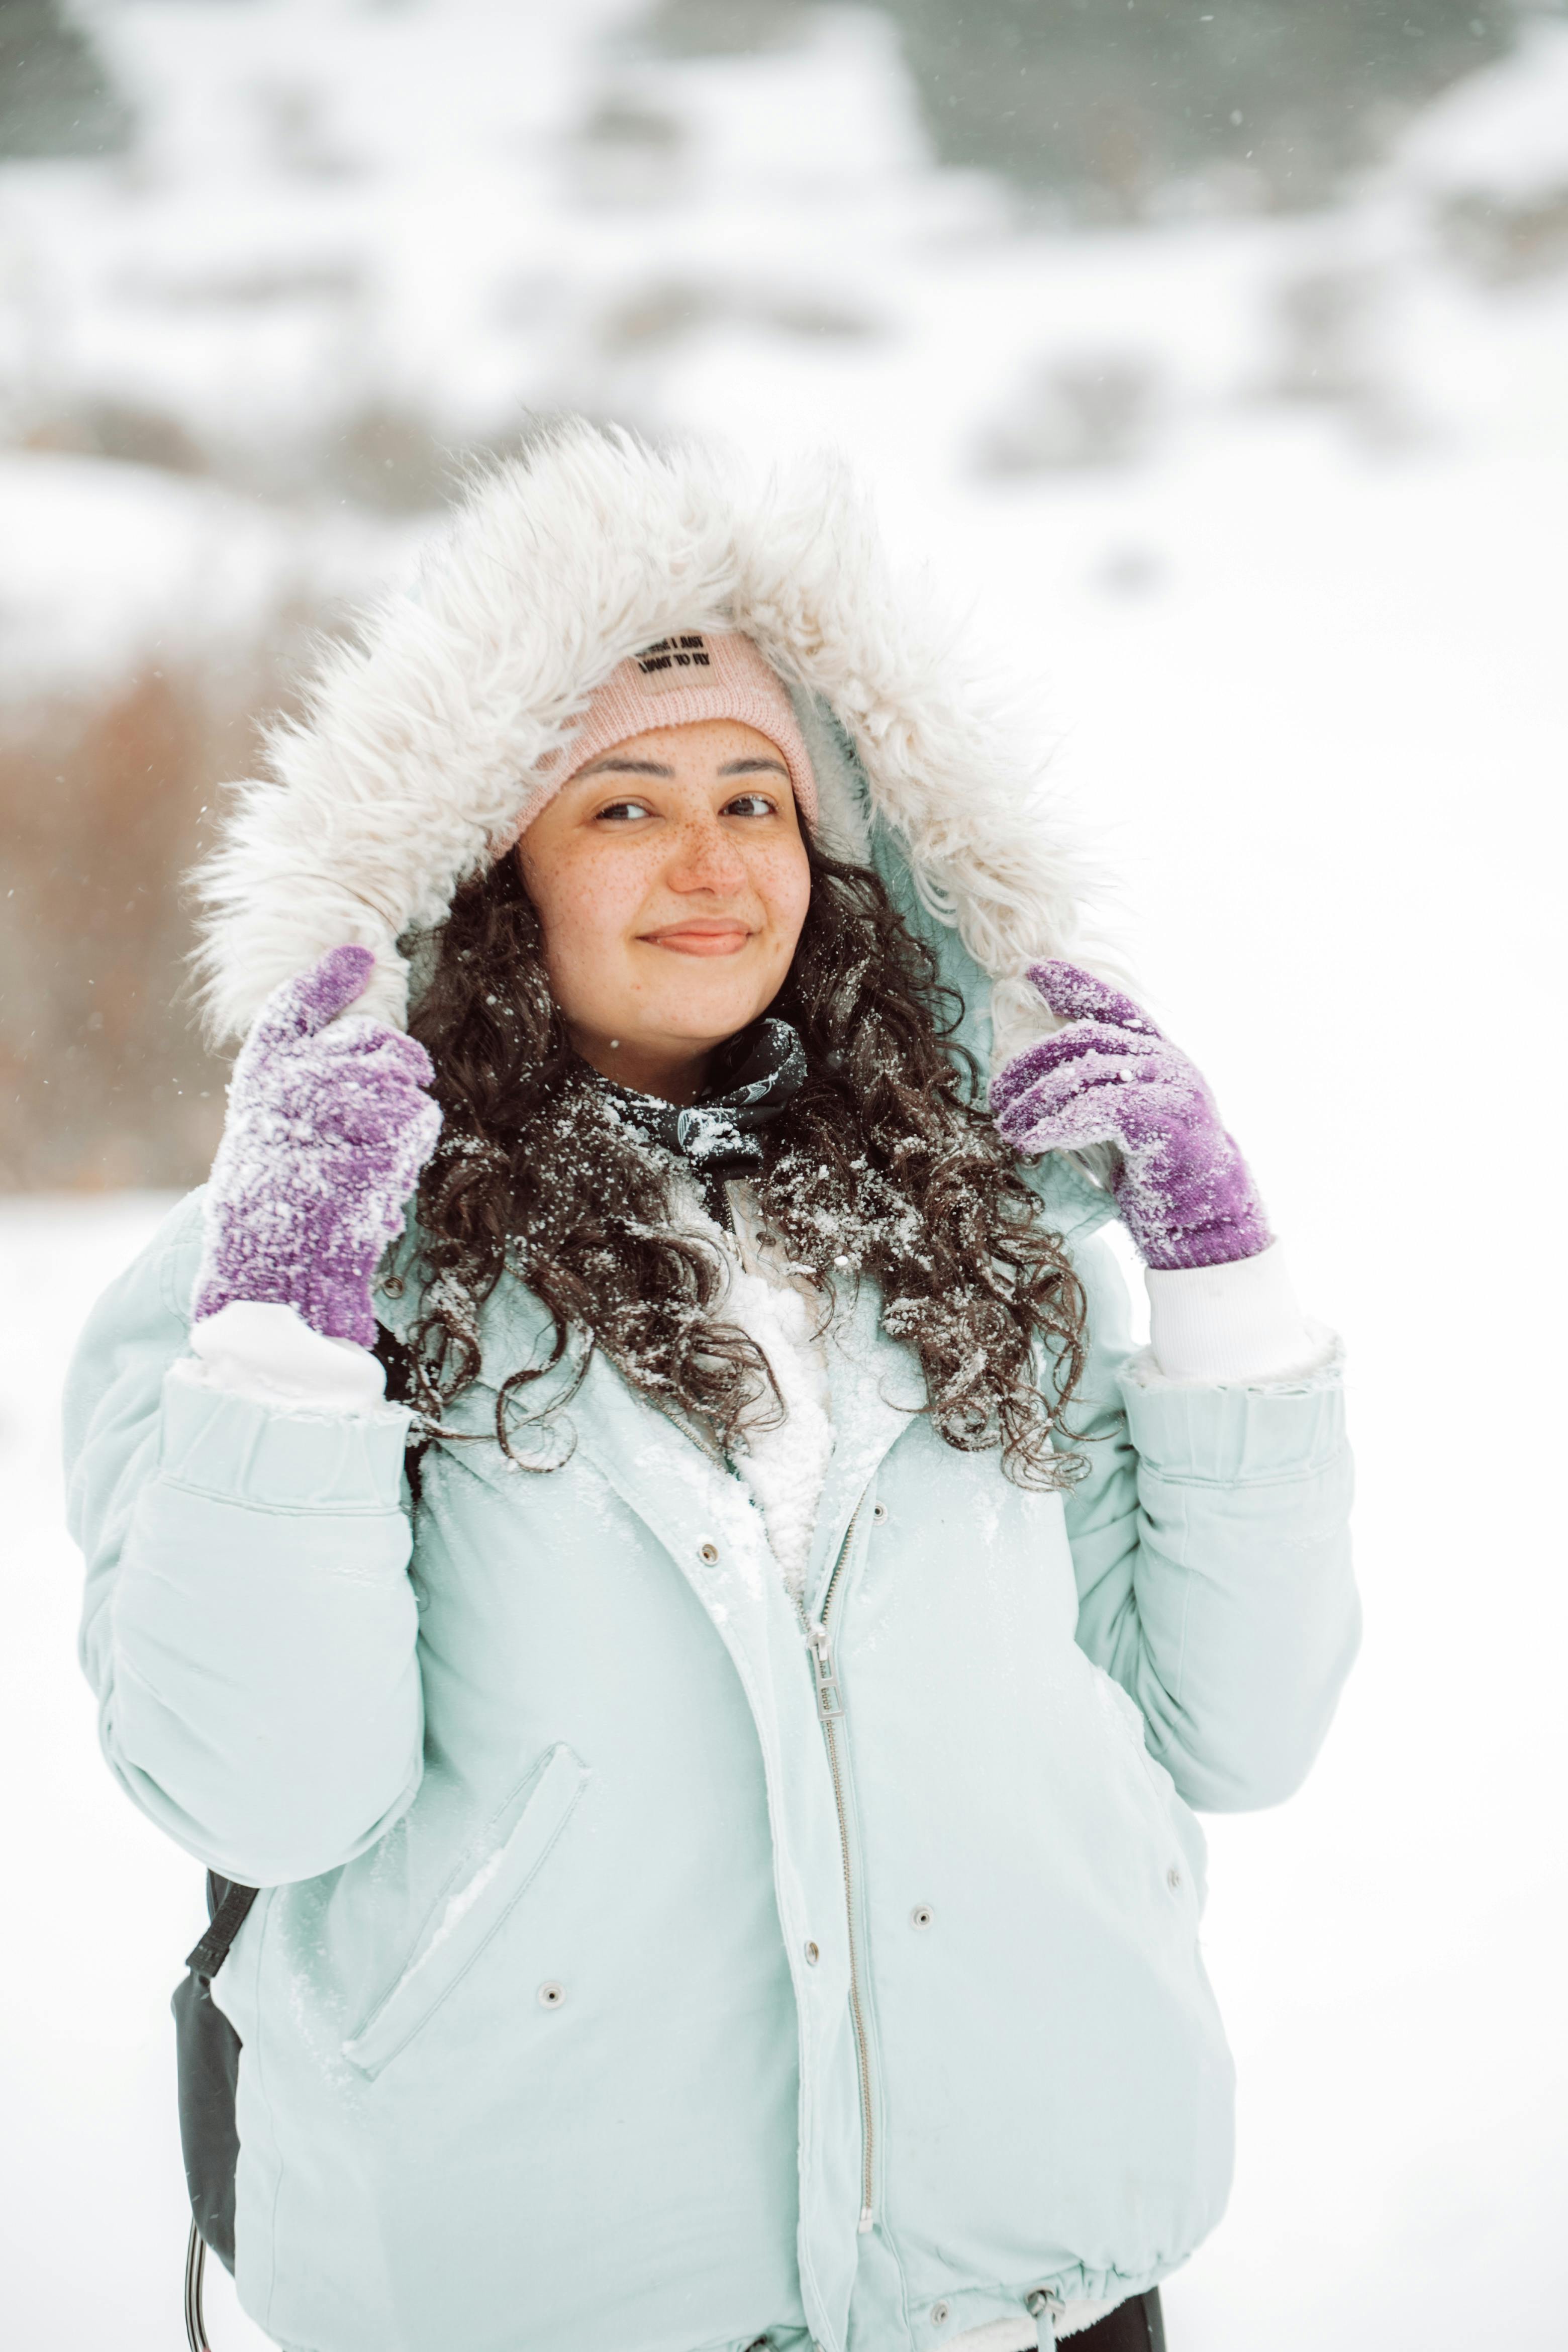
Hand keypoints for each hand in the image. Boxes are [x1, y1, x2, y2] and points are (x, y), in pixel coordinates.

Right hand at [193, 946, 441, 1344]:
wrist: (273, 1271)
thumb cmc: (273, 1216)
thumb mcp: (274, 1144)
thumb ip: (308, 1097)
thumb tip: (372, 1057)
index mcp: (261, 1074)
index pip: (293, 1007)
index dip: (327, 980)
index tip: (357, 955)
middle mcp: (295, 1077)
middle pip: (371, 1039)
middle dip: (399, 1058)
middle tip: (410, 1076)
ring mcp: (336, 1104)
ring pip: (402, 1078)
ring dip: (404, 1112)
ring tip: (374, 1155)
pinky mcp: (377, 1135)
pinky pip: (418, 1119)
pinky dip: (411, 1147)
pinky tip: (386, 1176)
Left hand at [990, 961, 1270, 1270]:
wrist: (1205, 1220)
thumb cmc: (1154, 1173)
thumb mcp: (1121, 1124)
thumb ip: (1094, 1092)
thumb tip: (1035, 1081)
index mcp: (1158, 1054)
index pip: (1113, 1006)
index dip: (1074, 984)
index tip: (1032, 969)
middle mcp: (1168, 1061)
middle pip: (1086, 1038)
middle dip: (1030, 1063)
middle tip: (996, 1097)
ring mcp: (1173, 1087)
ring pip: (1088, 1073)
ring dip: (1037, 1101)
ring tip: (1007, 1128)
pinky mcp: (1168, 1120)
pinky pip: (1103, 1109)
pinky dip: (1061, 1125)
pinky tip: (1034, 1142)